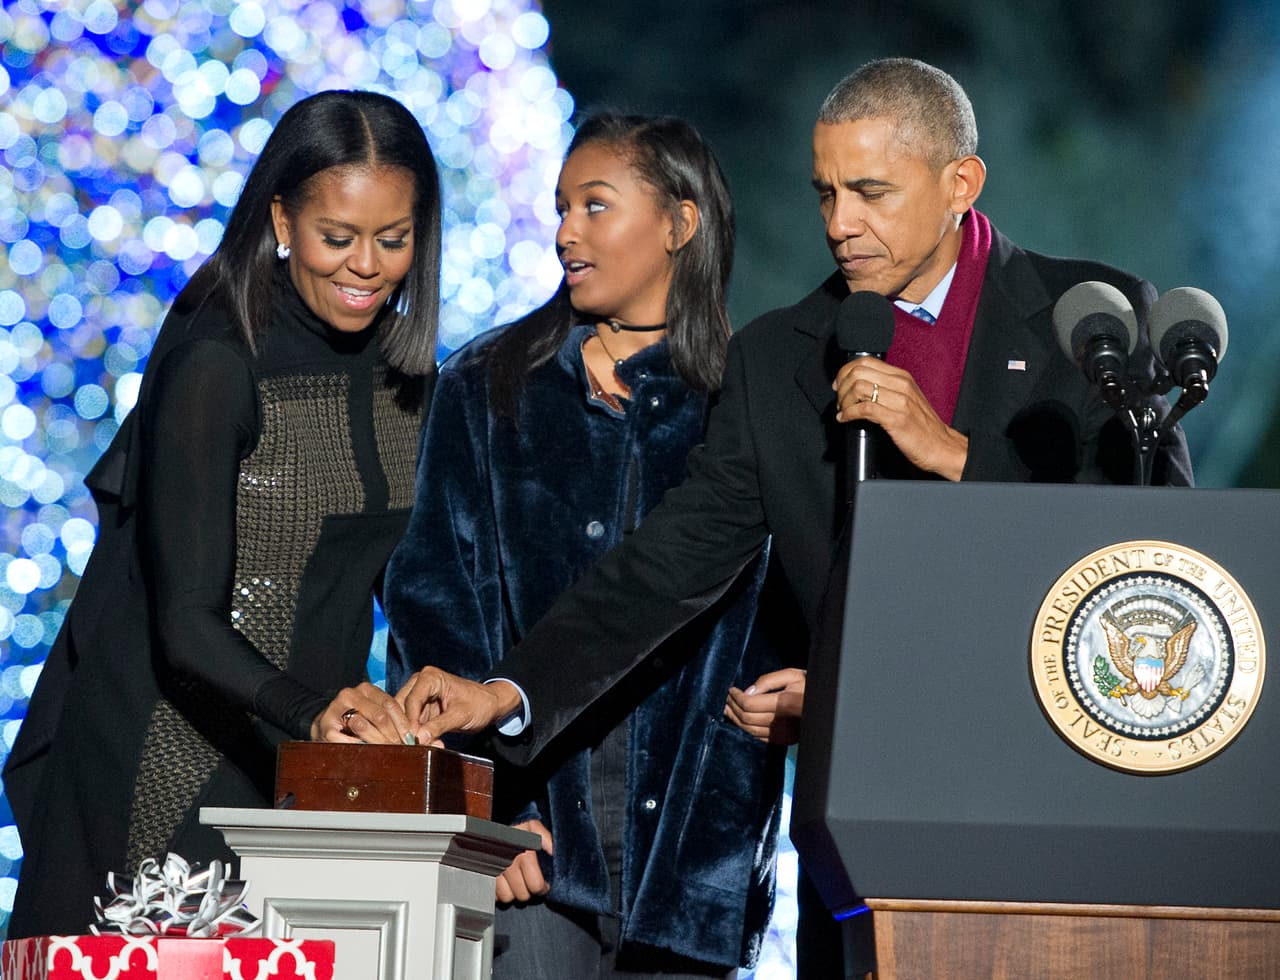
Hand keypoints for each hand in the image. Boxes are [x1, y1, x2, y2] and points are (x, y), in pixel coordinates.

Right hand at [311, 681, 414, 744]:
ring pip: (363, 726)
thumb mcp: (373, 714)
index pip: (390, 704)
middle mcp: (350, 694)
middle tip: (400, 748)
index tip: (410, 738)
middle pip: (379, 715)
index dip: (402, 723)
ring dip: (378, 742)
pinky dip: (359, 748)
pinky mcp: (325, 725)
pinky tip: (367, 755)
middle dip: (392, 734)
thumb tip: (413, 735)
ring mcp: (336, 708)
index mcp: (366, 689)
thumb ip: (390, 719)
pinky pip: (347, 739)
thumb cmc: (355, 720)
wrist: (325, 724)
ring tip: (387, 752)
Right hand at [395, 667, 521, 743]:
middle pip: (402, 708)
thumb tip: (418, 738)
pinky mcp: (422, 708)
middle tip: (414, 746)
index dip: (409, 722)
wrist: (490, 705)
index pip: (411, 701)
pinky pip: (413, 723)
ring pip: (405, 717)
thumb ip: (438, 726)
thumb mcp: (460, 716)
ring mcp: (420, 695)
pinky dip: (418, 734)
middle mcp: (420, 683)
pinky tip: (427, 744)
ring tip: (424, 746)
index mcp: (430, 677)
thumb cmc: (479, 704)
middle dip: (408, 728)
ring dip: (413, 733)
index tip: (412, 740)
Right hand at [495, 819, 553, 903]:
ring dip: (514, 893)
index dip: (543, 888)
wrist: (495, 820)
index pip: (536, 886)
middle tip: (531, 884)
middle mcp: (508, 865)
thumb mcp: (535, 828)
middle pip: (522, 895)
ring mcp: (494, 871)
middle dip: (529, 891)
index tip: (544, 885)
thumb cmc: (517, 824)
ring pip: (507, 897)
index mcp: (524, 855)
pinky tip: (505, 883)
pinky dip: (499, 892)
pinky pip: (493, 893)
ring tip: (518, 884)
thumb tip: (556, 854)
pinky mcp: (484, 874)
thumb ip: (548, 841)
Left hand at [725, 668, 805, 744]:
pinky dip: (745, 729)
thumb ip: (768, 681)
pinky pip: (758, 737)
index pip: (749, 704)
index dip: (736, 697)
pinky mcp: (783, 740)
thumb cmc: (808, 686)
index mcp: (784, 704)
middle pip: (746, 718)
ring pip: (749, 730)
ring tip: (728, 709)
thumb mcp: (792, 675)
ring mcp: (782, 734)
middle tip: (727, 698)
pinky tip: (740, 720)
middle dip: (733, 707)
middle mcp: (782, 722)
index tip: (731, 689)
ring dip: (735, 719)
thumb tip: (748, 691)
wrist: (827, 706)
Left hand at [832, 357, 968, 479]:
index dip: (845, 371)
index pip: (866, 361)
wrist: (941, 446)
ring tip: (843, 411)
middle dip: (842, 387)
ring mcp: (900, 401)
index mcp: (902, 377)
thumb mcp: (906, 398)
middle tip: (839, 401)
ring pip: (859, 388)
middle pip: (858, 372)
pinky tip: (845, 419)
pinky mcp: (896, 419)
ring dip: (844, 401)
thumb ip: (886, 388)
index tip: (839, 384)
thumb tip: (859, 386)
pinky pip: (864, 409)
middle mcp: (901, 385)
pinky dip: (848, 414)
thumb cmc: (922, 426)